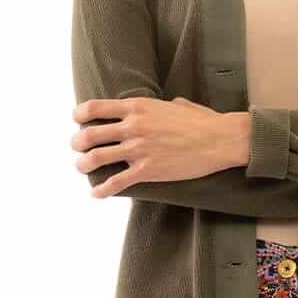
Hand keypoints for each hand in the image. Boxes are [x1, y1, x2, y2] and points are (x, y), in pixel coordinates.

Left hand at [71, 97, 250, 195]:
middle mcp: (132, 127)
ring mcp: (138, 149)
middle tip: (78, 148)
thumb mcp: (176, 104)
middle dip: (77, 143)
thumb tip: (164, 106)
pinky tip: (96, 193)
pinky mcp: (147, 171)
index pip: (95, 108)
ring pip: (96, 158)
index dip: (80, 115)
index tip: (78, 120)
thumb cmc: (203, 121)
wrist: (220, 140)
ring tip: (83, 168)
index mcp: (137, 107)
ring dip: (84, 165)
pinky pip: (116, 183)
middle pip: (89, 135)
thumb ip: (160, 107)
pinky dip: (102, 190)